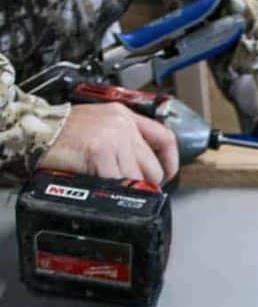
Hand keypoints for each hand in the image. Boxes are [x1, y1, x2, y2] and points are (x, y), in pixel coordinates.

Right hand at [37, 103, 178, 185]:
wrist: (37, 130)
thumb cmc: (64, 132)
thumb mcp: (101, 126)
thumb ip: (124, 141)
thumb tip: (142, 168)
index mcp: (125, 116)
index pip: (165, 138)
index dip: (171, 162)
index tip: (167, 176)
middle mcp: (123, 125)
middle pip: (154, 166)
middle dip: (146, 184)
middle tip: (133, 190)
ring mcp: (113, 138)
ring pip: (138, 178)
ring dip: (126, 190)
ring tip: (110, 186)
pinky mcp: (100, 152)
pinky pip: (118, 183)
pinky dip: (110, 190)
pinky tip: (99, 184)